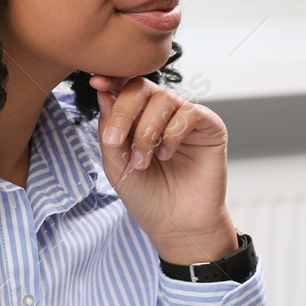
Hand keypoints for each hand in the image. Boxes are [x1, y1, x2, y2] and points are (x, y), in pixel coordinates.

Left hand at [89, 74, 237, 264]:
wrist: (175, 225)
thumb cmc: (147, 197)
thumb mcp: (115, 165)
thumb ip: (108, 130)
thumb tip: (103, 92)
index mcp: (138, 117)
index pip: (126, 87)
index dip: (112, 79)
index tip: (96, 81)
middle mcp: (163, 113)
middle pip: (141, 87)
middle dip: (123, 111)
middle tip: (114, 141)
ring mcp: (186, 118)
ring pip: (164, 99)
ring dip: (146, 131)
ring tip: (142, 162)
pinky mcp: (210, 127)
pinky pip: (190, 113)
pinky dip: (172, 134)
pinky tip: (166, 155)